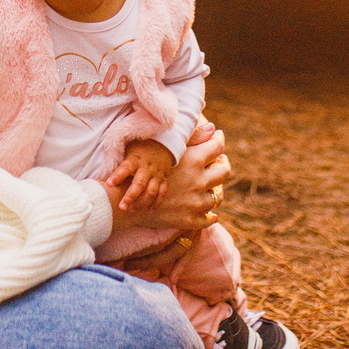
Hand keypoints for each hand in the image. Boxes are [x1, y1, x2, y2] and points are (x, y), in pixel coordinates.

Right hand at [108, 119, 228, 235]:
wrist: (125, 196)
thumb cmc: (140, 164)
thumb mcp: (165, 145)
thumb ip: (191, 136)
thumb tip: (213, 127)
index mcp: (194, 160)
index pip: (217, 147)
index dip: (219, 141)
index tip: (218, 139)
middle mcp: (198, 181)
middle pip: (223, 172)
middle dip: (223, 165)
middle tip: (220, 162)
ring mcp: (194, 202)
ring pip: (216, 197)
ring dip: (214, 191)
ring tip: (210, 188)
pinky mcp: (189, 220)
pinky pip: (207, 220)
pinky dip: (209, 217)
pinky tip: (210, 214)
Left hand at [108, 138, 172, 212]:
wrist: (160, 144)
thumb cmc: (138, 150)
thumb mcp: (127, 150)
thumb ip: (117, 161)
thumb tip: (99, 174)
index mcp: (136, 159)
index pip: (126, 167)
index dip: (117, 176)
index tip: (108, 184)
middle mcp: (147, 167)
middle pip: (140, 184)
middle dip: (130, 196)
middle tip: (122, 207)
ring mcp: (157, 174)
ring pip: (151, 191)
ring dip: (142, 203)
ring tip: (132, 210)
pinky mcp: (164, 180)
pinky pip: (162, 193)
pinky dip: (156, 203)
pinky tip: (149, 210)